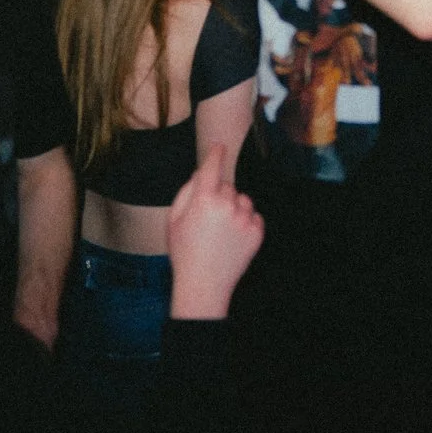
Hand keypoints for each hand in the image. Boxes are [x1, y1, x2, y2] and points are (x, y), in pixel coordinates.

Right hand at [167, 143, 263, 318]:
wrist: (203, 284)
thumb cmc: (184, 252)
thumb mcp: (174, 219)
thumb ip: (187, 191)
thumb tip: (201, 174)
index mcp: (204, 199)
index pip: (212, 167)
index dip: (215, 154)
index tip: (219, 147)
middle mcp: (227, 205)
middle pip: (227, 186)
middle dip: (219, 195)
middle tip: (208, 218)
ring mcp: (244, 218)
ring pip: (243, 200)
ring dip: (234, 207)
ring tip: (221, 230)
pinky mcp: (257, 232)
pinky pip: (254, 216)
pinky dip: (246, 222)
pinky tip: (232, 238)